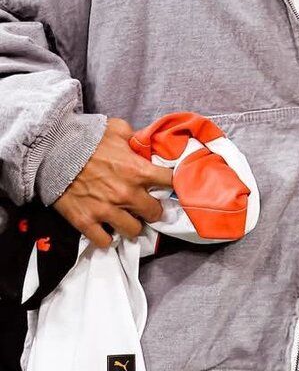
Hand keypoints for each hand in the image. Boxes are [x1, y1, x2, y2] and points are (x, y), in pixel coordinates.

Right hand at [53, 118, 173, 247]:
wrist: (53, 150)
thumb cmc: (87, 138)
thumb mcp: (118, 129)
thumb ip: (137, 138)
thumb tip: (148, 143)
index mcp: (138, 171)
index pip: (171, 183)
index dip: (174, 184)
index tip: (169, 187)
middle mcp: (127, 193)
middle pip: (155, 212)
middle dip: (153, 209)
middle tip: (148, 206)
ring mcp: (106, 210)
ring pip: (133, 230)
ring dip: (133, 225)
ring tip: (129, 219)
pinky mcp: (86, 221)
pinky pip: (105, 241)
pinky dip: (107, 237)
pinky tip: (107, 229)